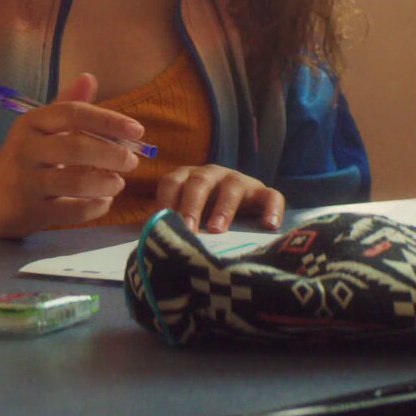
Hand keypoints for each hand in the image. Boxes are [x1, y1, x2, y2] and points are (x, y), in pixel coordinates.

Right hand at [0, 73, 144, 238]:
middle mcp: (26, 148)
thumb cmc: (22, 163)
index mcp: (31, 123)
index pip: (73, 113)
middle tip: (132, 161)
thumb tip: (89, 77)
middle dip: (112, 154)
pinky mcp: (29, 211)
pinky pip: (71, 210)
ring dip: (106, 183)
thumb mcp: (39, 131)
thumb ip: (66, 106)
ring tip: (118, 183)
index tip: (138, 131)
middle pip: (77, 146)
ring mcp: (26, 180)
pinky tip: (103, 203)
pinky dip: (94, 207)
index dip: (109, 120)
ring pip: (76, 180)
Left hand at [156, 165, 284, 233]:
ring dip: (224, 208)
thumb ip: (166, 223)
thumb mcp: (185, 216)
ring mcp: (239, 181)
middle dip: (191, 205)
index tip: (160, 222)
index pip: (171, 182)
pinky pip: (272, 196)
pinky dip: (272, 209)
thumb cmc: (203, 215)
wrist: (242, 211)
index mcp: (187, 178)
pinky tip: (269, 225)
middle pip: (199, 183)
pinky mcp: (264, 192)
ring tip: (217, 230)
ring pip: (233, 188)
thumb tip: (143, 241)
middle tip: (187, 228)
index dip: (165, 200)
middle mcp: (212, 174)